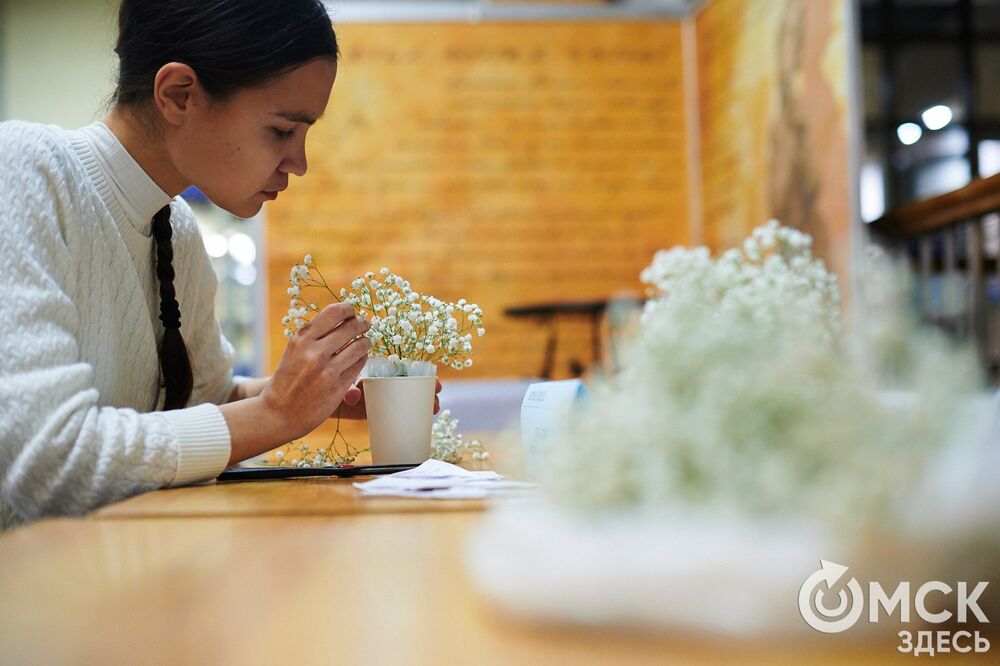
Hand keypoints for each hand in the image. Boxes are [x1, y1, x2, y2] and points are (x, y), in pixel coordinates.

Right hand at [258, 303, 371, 439]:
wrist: (278, 413)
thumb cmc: (288, 379)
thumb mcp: (294, 351)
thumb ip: (315, 336)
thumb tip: (345, 318)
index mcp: (302, 338)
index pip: (334, 312)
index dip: (348, 309)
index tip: (352, 312)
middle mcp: (314, 351)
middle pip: (351, 326)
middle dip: (362, 323)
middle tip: (365, 324)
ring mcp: (327, 369)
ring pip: (360, 345)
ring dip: (365, 341)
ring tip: (364, 342)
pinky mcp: (338, 386)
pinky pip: (359, 364)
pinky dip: (362, 358)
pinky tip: (358, 358)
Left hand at [335, 378, 442, 419]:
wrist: (336, 403)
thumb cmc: (341, 388)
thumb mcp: (346, 387)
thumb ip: (349, 390)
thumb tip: (353, 396)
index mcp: (384, 373)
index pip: (409, 372)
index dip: (424, 376)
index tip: (435, 382)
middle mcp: (390, 384)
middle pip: (416, 385)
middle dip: (430, 391)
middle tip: (437, 399)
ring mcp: (390, 398)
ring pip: (414, 398)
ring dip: (427, 402)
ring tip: (435, 409)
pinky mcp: (388, 411)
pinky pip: (405, 412)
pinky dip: (416, 415)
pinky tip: (427, 419)